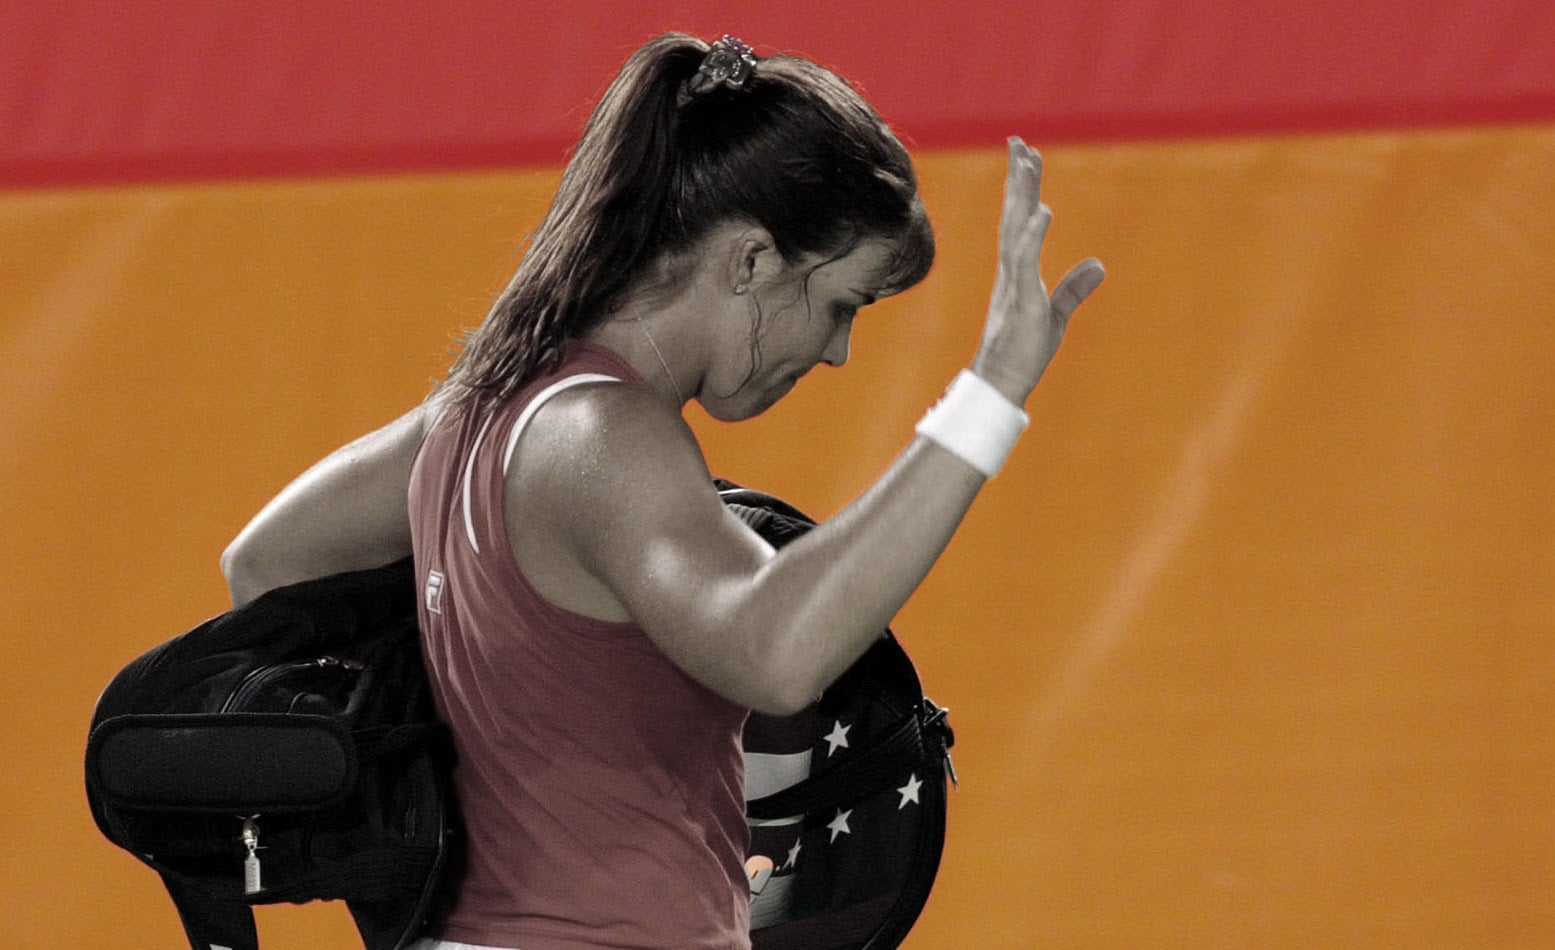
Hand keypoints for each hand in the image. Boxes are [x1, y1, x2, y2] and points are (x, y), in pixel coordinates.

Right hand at [972, 137, 1105, 405]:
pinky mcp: (1022, 301)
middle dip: (1018, 178)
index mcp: (1016, 271)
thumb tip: (1099, 264)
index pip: (1020, 221)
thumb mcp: (1055, 315)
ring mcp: (1013, 283)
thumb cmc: (1022, 353)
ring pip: (1016, 228)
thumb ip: (1074, 288)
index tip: (1025, 156)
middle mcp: (1010, 270)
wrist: (1000, 384)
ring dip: (1022, 193)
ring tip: (1026, 160)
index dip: (1023, 188)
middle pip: (1014, 214)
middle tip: (1019, 142)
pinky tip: (1042, 211)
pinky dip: (1033, 235)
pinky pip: (1025, 262)